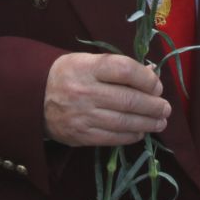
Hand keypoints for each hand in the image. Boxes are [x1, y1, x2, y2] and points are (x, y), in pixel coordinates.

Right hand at [43, 53, 168, 146]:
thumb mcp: (88, 62)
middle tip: (165, 108)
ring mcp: (82, 115)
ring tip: (160, 122)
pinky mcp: (80, 135)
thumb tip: (151, 77)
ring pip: (124, 122)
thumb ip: (117, 68)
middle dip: (153, 105)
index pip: (125, 70)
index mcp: (87, 67)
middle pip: (128, 99)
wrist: (33, 97)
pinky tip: (140, 132)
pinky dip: (131, 136)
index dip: (146, 79)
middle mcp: (85, 91)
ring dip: (147, 123)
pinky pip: (112, 138)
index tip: (157, 85)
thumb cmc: (68, 75)